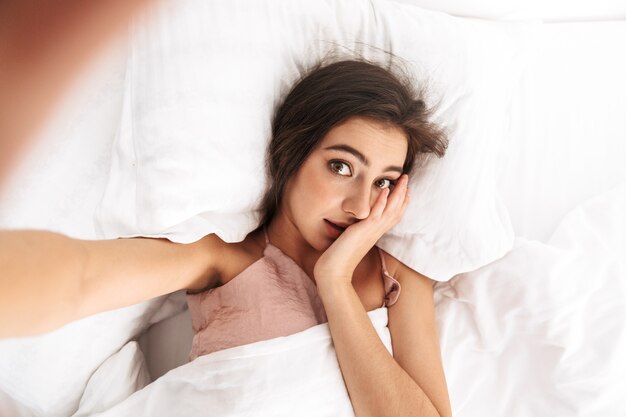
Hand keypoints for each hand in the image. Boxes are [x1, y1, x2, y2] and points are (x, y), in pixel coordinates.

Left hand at [313, 174, 409, 290]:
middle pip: (397, 210)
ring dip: (398, 193)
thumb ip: (356, 231)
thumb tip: (352, 224)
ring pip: (391, 210)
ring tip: (402, 179)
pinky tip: (385, 190)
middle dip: (403, 193)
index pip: (393, 216)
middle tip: (407, 178)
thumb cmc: (339, 259)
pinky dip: (382, 201)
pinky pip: (376, 214)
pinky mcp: (363, 231)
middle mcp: (377, 232)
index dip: (401, 202)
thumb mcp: (350, 240)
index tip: (405, 190)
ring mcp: (372, 231)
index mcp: (375, 233)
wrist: (334, 273)